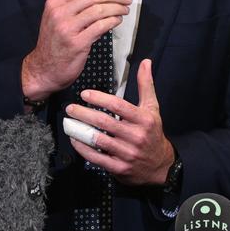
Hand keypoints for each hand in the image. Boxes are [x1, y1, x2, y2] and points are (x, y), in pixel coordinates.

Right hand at [21, 0, 130, 101]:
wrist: (43, 69)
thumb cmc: (53, 45)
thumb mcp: (57, 19)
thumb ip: (74, 7)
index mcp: (55, 3)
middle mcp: (59, 13)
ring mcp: (67, 28)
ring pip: (99, 9)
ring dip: (117, 8)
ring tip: (124, 10)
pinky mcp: (77, 43)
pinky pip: (101, 26)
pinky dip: (113, 21)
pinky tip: (117, 21)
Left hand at [65, 59, 173, 185]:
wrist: (160, 166)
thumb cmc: (153, 133)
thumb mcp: (152, 108)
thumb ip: (146, 85)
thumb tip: (145, 62)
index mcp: (143, 120)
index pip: (118, 106)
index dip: (99, 99)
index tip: (85, 94)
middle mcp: (135, 136)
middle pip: (104, 122)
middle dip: (84, 113)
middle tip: (71, 108)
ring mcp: (126, 153)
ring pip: (98, 139)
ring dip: (80, 130)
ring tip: (69, 122)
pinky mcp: (118, 167)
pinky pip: (96, 157)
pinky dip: (83, 148)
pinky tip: (75, 139)